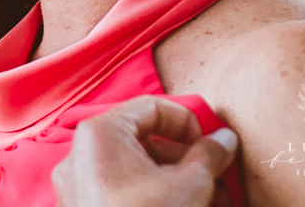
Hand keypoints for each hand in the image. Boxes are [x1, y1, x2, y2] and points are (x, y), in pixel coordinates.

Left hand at [52, 95, 238, 206]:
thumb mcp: (190, 185)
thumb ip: (210, 155)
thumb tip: (225, 139)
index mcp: (101, 133)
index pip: (152, 107)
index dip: (189, 122)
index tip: (213, 146)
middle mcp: (82, 154)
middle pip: (143, 140)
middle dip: (187, 158)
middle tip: (218, 177)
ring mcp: (79, 185)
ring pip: (135, 170)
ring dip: (176, 180)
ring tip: (212, 201)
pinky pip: (122, 191)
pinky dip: (154, 196)